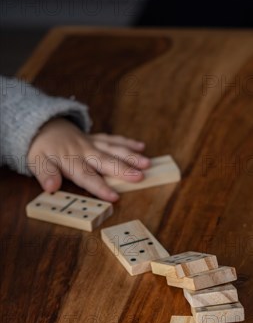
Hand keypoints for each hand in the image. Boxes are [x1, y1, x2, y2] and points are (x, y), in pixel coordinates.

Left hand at [27, 118, 150, 201]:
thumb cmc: (42, 149)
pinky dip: (127, 142)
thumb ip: (45, 174)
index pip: (86, 177)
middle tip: (140, 176)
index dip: (100, 187)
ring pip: (113, 149)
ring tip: (147, 163)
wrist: (42, 125)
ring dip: (130, 155)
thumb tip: (51, 187)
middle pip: (106, 161)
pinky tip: (142, 146)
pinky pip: (112, 139)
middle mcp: (84, 151)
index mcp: (70, 161)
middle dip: (123, 169)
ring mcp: (92, 143)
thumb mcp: (36, 162)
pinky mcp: (96, 138)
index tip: (114, 197)